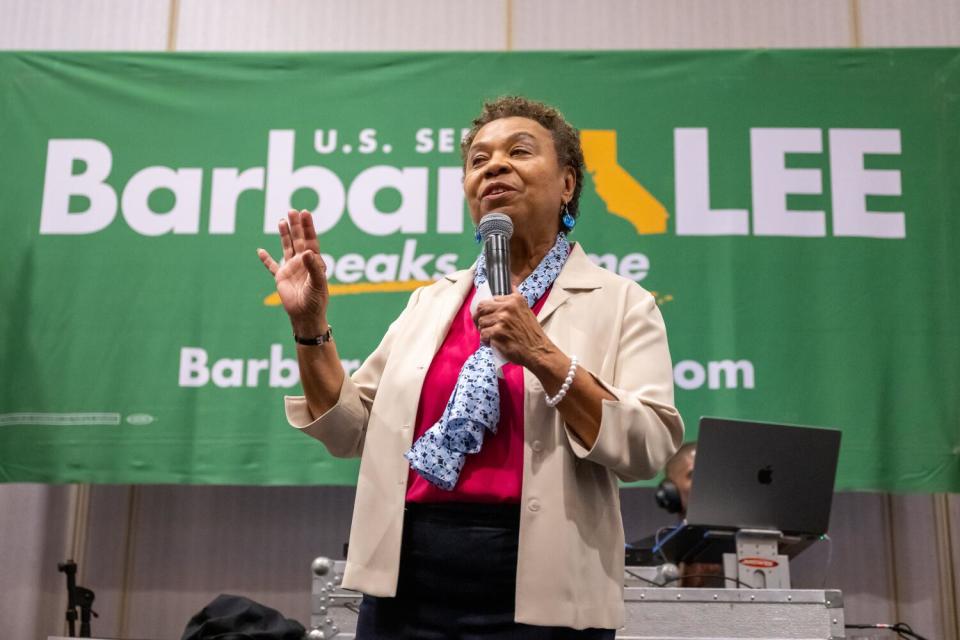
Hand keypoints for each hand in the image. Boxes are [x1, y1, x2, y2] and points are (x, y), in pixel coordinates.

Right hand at [257, 209, 328, 334]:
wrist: (306, 316)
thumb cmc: (316, 301)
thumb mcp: (318, 284)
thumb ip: (313, 268)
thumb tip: (306, 252)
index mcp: (314, 262)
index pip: (311, 240)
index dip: (308, 227)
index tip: (305, 213)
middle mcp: (302, 262)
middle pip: (299, 240)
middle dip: (296, 226)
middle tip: (292, 210)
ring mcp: (291, 269)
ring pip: (287, 248)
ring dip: (284, 235)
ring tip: (281, 221)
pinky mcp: (281, 278)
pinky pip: (272, 266)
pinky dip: (266, 259)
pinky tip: (260, 250)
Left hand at [474, 288, 556, 369]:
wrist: (538, 351)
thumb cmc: (532, 334)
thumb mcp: (527, 310)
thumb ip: (515, 300)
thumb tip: (510, 286)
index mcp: (515, 300)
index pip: (491, 299)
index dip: (487, 309)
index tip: (488, 316)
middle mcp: (508, 307)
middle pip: (482, 308)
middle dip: (480, 317)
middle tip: (483, 325)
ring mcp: (502, 319)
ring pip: (481, 322)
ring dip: (484, 330)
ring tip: (492, 336)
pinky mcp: (498, 332)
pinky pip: (483, 334)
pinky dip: (486, 340)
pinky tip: (492, 342)